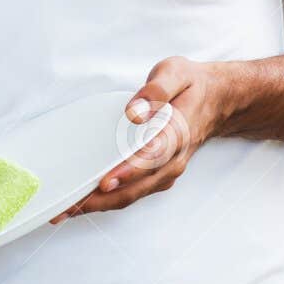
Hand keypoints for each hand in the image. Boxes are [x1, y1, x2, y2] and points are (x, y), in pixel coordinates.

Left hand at [51, 57, 228, 223]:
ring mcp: (167, 171)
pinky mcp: (158, 175)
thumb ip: (156, 90)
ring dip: (100, 205)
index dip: (129, 171)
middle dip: (102, 199)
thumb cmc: (190, 86)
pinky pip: (133, 192)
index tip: (106, 182)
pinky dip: (108, 200)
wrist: (217, 101)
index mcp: (177, 132)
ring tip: (66, 210)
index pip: (152, 156)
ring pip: (133, 194)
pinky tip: (84, 202)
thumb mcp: (176, 73)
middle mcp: (173, 158)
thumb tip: (135, 112)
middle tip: (69, 206)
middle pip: (137, 186)